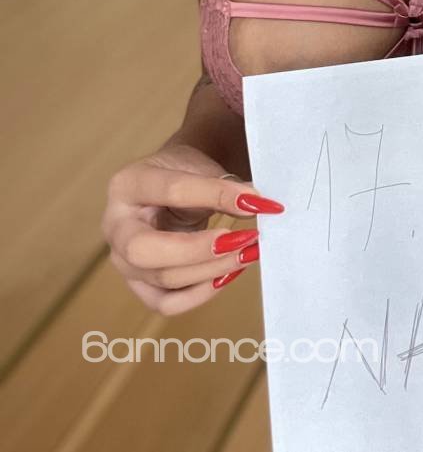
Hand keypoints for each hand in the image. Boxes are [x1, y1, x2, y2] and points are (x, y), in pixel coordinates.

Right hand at [101, 142, 285, 314]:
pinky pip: (166, 303)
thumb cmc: (184, 173)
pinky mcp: (138, 285)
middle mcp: (115, 226)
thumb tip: (258, 204)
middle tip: (245, 239)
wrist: (170, 186)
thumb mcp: (201, 169)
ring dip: (213, 269)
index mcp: (127, 184)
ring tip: (248, 252)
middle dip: (200, 249)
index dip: (218, 195)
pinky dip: (201, 293)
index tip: (257, 201)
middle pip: (145, 250)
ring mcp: (122, 261)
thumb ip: (224, 187)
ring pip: (162, 279)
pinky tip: (228, 273)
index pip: (172, 191)